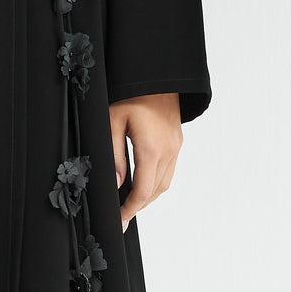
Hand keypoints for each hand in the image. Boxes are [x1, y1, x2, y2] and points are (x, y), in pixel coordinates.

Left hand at [110, 92, 182, 233]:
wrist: (154, 71)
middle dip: (138, 206)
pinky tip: (144, 179)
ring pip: (165, 182)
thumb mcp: (113, 120)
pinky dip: (157, 180)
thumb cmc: (131, 92)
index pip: (142, 191)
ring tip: (130, 200)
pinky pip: (169, 168)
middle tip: (122, 214)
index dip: (130, 209)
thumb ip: (114, 155)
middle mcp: (169, 150)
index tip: (119, 220)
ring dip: (149, 194)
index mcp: (152, 148)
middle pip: (155, 191)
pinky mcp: (177, 139)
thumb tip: (117, 184)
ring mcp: (176, 145)